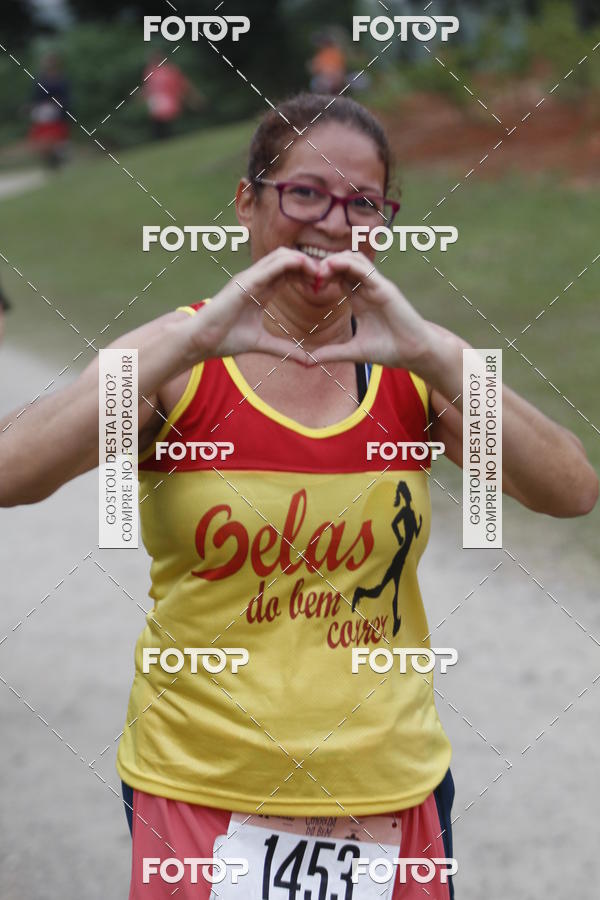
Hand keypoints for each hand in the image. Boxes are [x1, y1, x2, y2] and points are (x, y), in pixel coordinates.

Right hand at [183, 247, 320, 362]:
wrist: (201, 341)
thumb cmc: (225, 339)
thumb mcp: (263, 344)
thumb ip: (285, 350)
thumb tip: (308, 361)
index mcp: (260, 290)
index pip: (289, 273)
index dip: (308, 275)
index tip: (324, 286)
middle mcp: (255, 279)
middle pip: (288, 260)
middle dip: (310, 264)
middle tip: (328, 276)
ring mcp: (249, 277)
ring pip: (282, 256)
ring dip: (304, 260)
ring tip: (320, 272)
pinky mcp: (244, 282)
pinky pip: (271, 265)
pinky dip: (291, 263)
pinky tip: (306, 269)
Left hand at [305, 251, 431, 369]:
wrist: (414, 353)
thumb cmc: (389, 350)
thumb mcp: (353, 351)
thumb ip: (332, 353)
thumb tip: (308, 361)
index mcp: (360, 300)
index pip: (338, 278)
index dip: (322, 278)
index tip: (307, 286)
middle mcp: (367, 289)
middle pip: (344, 264)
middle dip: (325, 265)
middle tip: (310, 276)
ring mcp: (377, 286)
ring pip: (354, 259)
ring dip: (335, 260)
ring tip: (320, 270)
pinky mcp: (385, 288)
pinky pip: (365, 268)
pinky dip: (348, 264)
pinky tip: (332, 266)